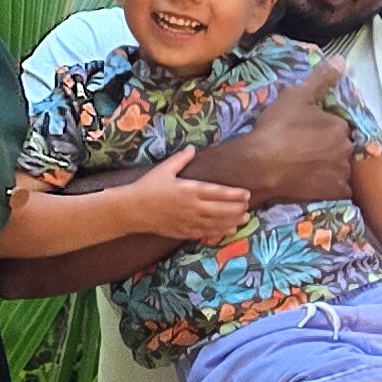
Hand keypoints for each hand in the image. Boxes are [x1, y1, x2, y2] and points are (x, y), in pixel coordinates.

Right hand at [124, 154, 253, 245]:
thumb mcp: (164, 169)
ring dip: (232, 221)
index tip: (247, 194)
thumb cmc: (148, 187)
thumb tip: (192, 149)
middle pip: (221, 210)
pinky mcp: (183, 231)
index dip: (234, 194)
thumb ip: (180, 159)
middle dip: (237, 209)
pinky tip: (228, 230)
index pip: (217, 192)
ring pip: (216, 223)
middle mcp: (192, 207)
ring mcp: (189, 221)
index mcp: (189, 190)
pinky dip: (218, 232)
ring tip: (244, 219)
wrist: (133, 210)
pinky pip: (205, 233)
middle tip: (249, 207)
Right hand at [213, 61, 351, 207]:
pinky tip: (312, 183)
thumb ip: (321, 79)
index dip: (321, 130)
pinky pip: (338, 188)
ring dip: (329, 167)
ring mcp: (342, 172)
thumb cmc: (277, 129)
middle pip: (340, 147)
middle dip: (327, 148)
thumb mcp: (296, 97)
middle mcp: (346, 148)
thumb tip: (341, 60)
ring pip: (340, 168)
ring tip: (305, 168)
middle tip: (303, 152)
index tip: (304, 134)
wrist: (260, 166)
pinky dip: (329, 186)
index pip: (337, 126)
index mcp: (340, 125)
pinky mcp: (336, 192)